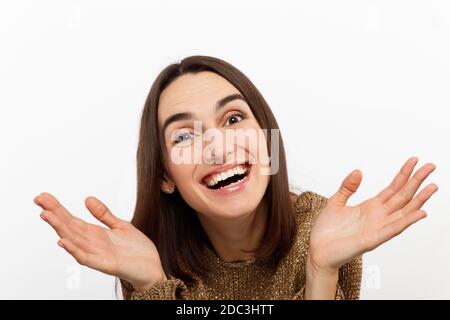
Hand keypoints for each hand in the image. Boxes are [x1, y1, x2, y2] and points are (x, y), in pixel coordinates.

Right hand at [34, 192, 165, 289]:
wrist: (153, 268)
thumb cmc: (137, 251)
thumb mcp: (120, 226)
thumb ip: (104, 214)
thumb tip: (87, 199)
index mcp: (95, 234)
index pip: (72, 219)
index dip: (58, 209)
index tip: (44, 197)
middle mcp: (92, 244)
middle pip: (69, 227)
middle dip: (54, 213)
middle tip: (39, 200)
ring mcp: (97, 254)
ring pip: (73, 240)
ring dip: (59, 228)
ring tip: (46, 215)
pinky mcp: (106, 264)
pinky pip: (86, 257)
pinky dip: (73, 249)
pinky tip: (63, 241)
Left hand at [308, 157, 437, 273]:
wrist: (318, 250)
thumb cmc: (327, 230)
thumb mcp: (335, 202)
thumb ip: (347, 187)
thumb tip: (358, 171)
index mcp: (370, 207)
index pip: (393, 188)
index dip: (404, 174)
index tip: (414, 161)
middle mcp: (378, 217)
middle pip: (403, 196)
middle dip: (417, 181)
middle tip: (431, 166)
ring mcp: (378, 228)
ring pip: (404, 212)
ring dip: (419, 200)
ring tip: (432, 187)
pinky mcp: (373, 240)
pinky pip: (393, 229)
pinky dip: (407, 221)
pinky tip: (420, 213)